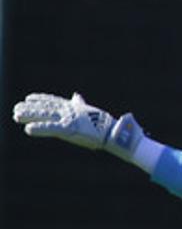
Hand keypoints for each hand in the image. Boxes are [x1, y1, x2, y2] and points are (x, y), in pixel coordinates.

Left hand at [12, 92, 144, 161]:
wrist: (116, 133)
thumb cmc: (107, 125)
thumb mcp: (91, 112)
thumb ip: (81, 104)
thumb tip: (77, 95)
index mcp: (75, 108)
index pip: (55, 101)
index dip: (41, 98)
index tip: (29, 97)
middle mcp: (70, 111)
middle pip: (46, 107)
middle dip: (31, 108)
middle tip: (16, 108)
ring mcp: (69, 119)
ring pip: (45, 115)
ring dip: (30, 116)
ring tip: (16, 115)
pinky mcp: (70, 129)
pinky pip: (51, 128)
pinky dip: (40, 128)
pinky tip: (28, 130)